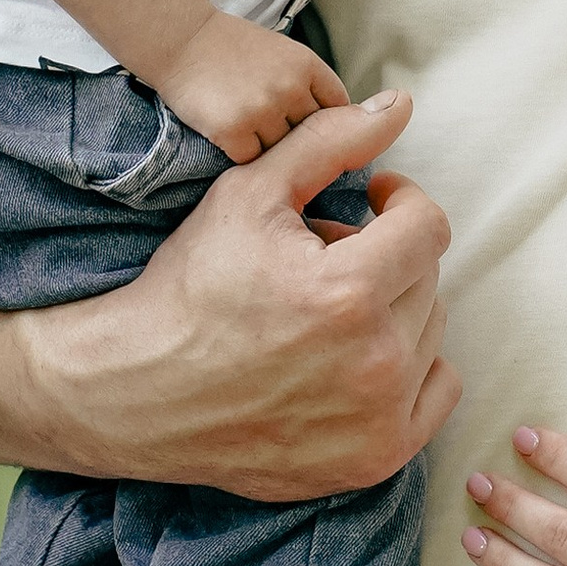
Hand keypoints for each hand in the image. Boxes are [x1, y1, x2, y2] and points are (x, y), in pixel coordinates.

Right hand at [0, 74, 461, 501]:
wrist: (131, 392)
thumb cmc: (187, 285)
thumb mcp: (248, 193)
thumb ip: (331, 140)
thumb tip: (403, 105)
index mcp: (347, 292)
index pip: (428, 225)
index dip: (399, 202)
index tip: (369, 203)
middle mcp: (372, 364)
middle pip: (427, 279)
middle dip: (386, 257)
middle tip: (328, 259)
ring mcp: (376, 421)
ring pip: (429, 333)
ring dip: (393, 311)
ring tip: (328, 310)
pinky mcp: (373, 460)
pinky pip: (435, 394)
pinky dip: (410, 370)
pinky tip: (354, 357)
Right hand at [155, 9, 348, 160]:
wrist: (181, 39)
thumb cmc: (230, 46)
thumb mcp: (282, 52)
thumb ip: (307, 82)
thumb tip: (334, 121)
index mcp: (307, 65)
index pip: (338, 107)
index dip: (326, 120)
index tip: (311, 126)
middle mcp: (291, 88)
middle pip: (312, 134)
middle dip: (295, 136)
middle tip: (271, 127)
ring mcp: (263, 111)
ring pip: (282, 151)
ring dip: (267, 146)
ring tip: (247, 127)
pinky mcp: (233, 131)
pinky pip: (252, 160)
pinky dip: (241, 153)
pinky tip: (229, 134)